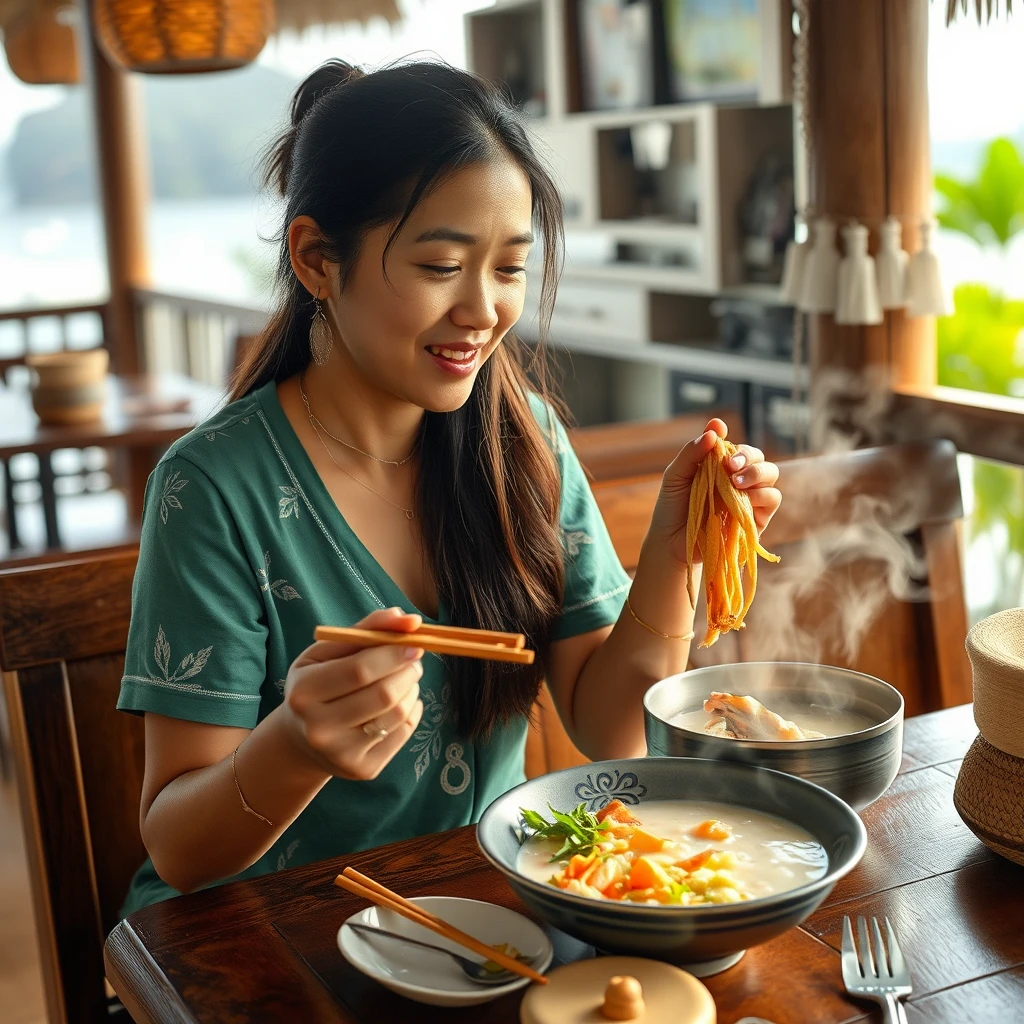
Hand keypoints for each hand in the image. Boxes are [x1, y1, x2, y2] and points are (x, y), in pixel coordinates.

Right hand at [281, 607, 424, 780]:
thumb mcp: (327, 652)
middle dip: (408, 671)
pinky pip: (403, 733)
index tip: (414, 642)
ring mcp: (341, 754)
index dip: (393, 653)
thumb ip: (367, 629)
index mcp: (304, 693)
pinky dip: (412, 711)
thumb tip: (408, 619)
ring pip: (397, 714)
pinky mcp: (363, 770)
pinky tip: (401, 702)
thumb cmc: (318, 683)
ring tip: (405, 679)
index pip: (359, 670)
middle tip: (414, 659)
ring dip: (412, 689)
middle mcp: (318, 729)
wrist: (301, 740)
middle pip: (383, 695)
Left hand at [649, 418, 781, 566]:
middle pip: (760, 460)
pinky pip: (771, 500)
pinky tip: (743, 498)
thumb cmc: (672, 506)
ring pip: (771, 477)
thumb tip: (715, 428)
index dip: (738, 448)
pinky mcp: (756, 519)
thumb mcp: (676, 475)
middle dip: (750, 459)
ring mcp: (749, 500)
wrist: (670, 540)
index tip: (725, 453)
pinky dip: (761, 495)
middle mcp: (740, 481)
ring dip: (756, 474)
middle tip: (731, 466)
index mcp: (724, 468)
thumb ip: (692, 451)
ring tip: (735, 483)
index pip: (741, 450)